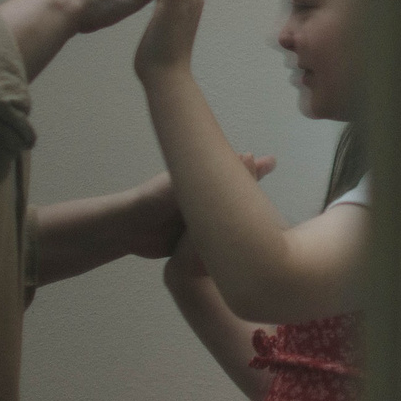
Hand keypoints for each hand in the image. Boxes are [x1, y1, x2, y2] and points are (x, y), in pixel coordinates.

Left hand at [130, 152, 275, 257]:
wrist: (126, 232)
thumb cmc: (151, 202)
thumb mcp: (182, 185)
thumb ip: (209, 177)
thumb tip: (247, 155)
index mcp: (201, 183)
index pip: (233, 174)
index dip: (254, 170)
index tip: (273, 162)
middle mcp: (204, 201)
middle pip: (235, 196)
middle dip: (253, 191)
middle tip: (273, 186)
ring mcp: (201, 223)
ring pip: (229, 221)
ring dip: (246, 220)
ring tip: (270, 220)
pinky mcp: (197, 243)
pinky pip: (219, 242)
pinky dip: (232, 242)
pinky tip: (247, 245)